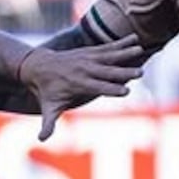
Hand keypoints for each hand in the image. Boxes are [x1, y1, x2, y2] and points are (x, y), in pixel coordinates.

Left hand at [20, 34, 143, 141]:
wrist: (38, 67)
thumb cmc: (46, 91)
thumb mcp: (48, 108)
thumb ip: (48, 123)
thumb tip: (41, 139)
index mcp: (77, 84)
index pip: (97, 87)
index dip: (111, 89)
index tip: (126, 91)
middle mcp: (84, 70)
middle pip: (107, 72)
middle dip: (123, 72)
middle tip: (140, 73)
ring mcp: (87, 58)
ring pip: (109, 56)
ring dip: (125, 53)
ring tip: (140, 49)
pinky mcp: (89, 51)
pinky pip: (107, 47)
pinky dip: (121, 43)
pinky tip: (135, 38)